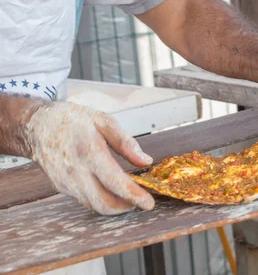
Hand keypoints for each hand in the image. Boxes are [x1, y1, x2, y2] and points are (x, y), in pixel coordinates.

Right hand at [25, 102, 154, 214]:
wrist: (38, 126)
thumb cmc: (73, 120)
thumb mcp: (104, 121)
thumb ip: (126, 142)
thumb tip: (146, 161)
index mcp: (89, 152)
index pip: (114, 182)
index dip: (134, 195)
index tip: (149, 203)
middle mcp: (75, 172)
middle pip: (104, 202)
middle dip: (127, 207)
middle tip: (142, 202)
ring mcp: (66, 182)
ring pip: (95, 206)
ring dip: (115, 206)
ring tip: (131, 197)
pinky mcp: (62, 187)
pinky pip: (86, 200)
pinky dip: (102, 201)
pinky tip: (113, 192)